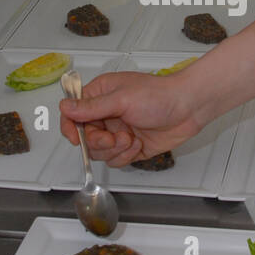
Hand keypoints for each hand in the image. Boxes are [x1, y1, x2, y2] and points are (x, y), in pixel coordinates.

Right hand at [59, 70, 204, 167]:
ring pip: (100, 152)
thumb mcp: (121, 99)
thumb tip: (65, 107)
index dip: (70, 128)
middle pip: (85, 138)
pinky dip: (125, 156)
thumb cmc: (160, 95)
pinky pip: (116, 159)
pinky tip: (138, 144)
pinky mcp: (130, 147)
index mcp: (100, 95)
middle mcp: (106, 114)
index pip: (73, 114)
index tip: (76, 139)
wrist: (189, 107)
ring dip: (114, 149)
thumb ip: (91, 107)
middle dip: (98, 142)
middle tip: (113, 138)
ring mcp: (118, 131)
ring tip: (130, 138)